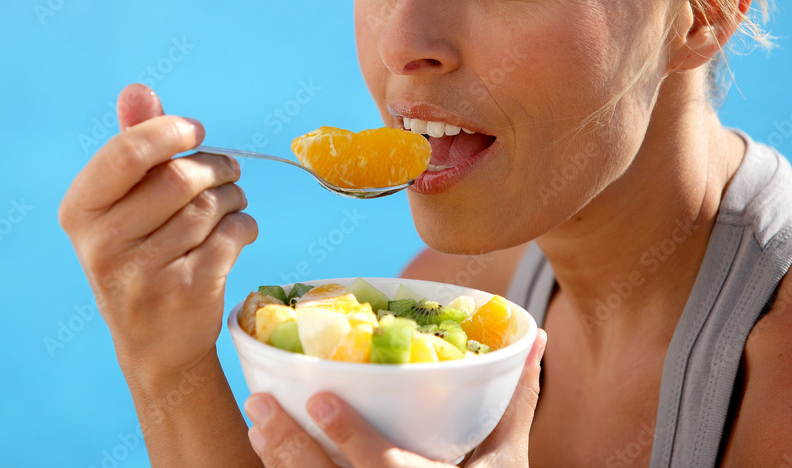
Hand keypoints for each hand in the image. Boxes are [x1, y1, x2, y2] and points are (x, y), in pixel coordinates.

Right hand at [59, 84, 258, 392]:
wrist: (153, 344)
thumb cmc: (138, 256)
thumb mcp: (121, 205)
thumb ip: (131, 144)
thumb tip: (138, 90)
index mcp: (80, 211)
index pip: (128, 151)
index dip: (171, 133)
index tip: (195, 132)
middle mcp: (104, 243)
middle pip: (181, 177)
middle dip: (216, 167)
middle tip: (228, 172)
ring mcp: (144, 272)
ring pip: (212, 205)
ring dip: (233, 196)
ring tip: (231, 202)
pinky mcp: (187, 291)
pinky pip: (234, 234)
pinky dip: (245, 225)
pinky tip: (239, 230)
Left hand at [244, 329, 547, 466]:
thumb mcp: (506, 457)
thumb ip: (515, 402)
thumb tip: (533, 336)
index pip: (386, 466)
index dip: (350, 435)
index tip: (319, 397)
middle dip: (292, 449)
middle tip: (259, 406)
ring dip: (280, 464)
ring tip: (257, 426)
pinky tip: (266, 454)